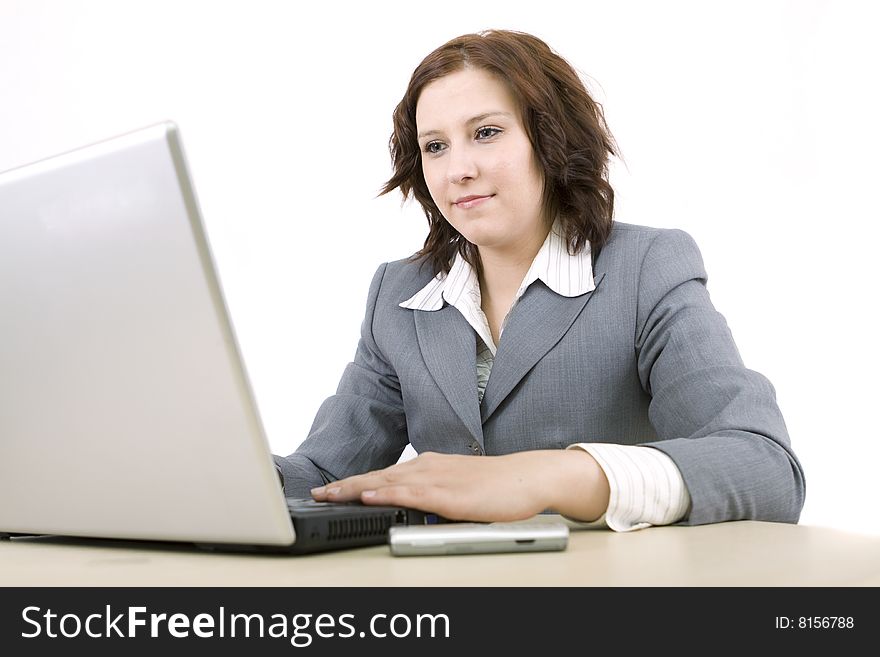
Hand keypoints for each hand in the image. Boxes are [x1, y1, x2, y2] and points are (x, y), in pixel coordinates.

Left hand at [310, 450, 609, 522]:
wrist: (527, 478)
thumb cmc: (496, 485)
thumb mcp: (455, 488)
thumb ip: (431, 495)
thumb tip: (410, 506)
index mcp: (427, 466)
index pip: (383, 475)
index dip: (354, 482)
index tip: (329, 489)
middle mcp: (427, 467)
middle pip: (377, 476)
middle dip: (345, 485)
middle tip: (316, 493)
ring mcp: (437, 478)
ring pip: (388, 482)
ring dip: (356, 488)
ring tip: (330, 494)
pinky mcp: (449, 494)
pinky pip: (412, 493)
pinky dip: (387, 494)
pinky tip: (370, 496)